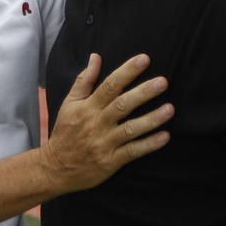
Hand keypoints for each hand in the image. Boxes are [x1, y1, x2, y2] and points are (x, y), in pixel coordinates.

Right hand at [41, 54, 172, 193]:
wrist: (55, 168)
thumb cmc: (65, 133)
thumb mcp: (69, 104)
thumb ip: (84, 80)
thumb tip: (96, 57)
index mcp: (87, 107)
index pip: (109, 85)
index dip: (127, 72)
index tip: (144, 59)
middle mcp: (97, 124)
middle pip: (122, 105)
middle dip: (143, 92)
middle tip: (163, 81)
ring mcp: (104, 143)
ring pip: (130, 129)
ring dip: (151, 119)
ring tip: (170, 109)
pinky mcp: (110, 161)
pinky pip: (132, 152)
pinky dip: (149, 145)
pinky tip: (165, 137)